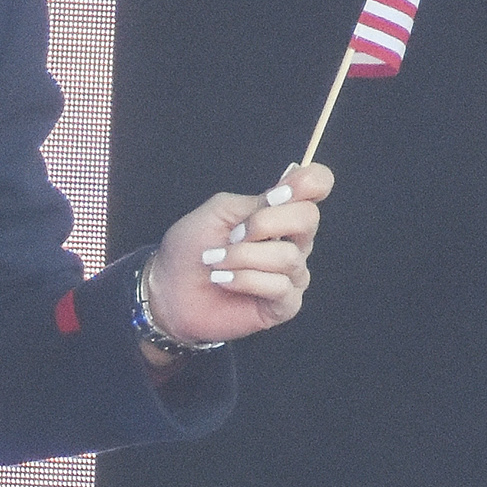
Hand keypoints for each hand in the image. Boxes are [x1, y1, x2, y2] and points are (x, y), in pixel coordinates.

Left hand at [140, 162, 328, 357]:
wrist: (169, 290)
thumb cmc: (191, 249)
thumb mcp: (217, 213)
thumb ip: (254, 201)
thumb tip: (286, 194)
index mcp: (279, 212)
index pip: (317, 185)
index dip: (310, 182)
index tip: (278, 193)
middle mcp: (293, 240)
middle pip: (308, 218)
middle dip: (264, 224)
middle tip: (232, 235)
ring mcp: (292, 273)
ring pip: (289, 256)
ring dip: (243, 257)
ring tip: (216, 262)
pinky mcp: (285, 304)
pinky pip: (279, 286)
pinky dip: (244, 280)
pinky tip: (223, 281)